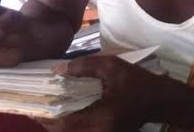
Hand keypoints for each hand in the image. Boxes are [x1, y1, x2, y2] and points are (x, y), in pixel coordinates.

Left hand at [38, 56, 166, 131]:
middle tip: (37, 109)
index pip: (64, 124)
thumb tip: (58, 70)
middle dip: (49, 123)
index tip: (32, 107)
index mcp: (101, 118)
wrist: (161, 101)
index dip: (44, 117)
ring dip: (59, 125)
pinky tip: (66, 114)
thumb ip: (84, 66)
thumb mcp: (112, 67)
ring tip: (49, 111)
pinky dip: (71, 126)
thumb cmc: (138, 82)